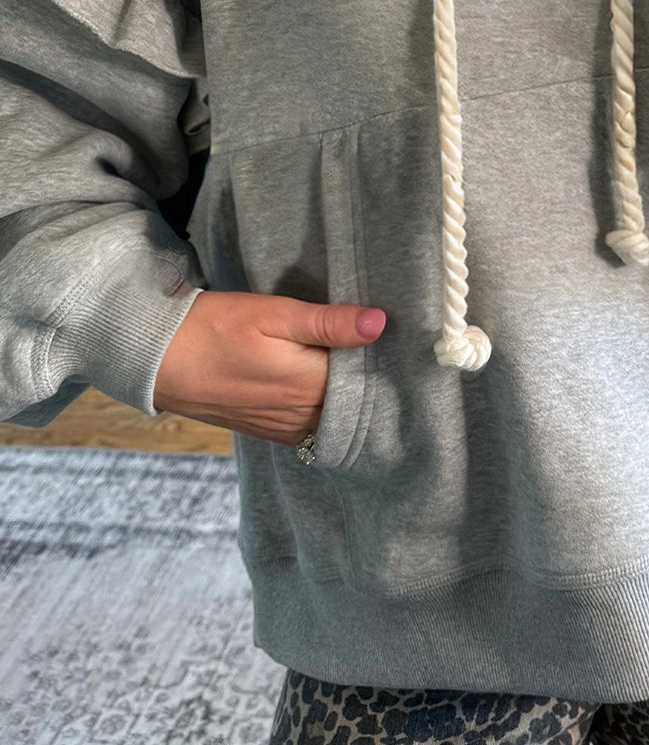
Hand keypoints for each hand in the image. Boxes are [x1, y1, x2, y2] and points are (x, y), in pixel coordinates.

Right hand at [152, 290, 385, 442]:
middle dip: (372, 383)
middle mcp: (302, 416)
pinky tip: (326, 388)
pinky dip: (325, 412)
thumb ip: (327, 323)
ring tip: (358, 367)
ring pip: (334, 419)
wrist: (157, 359)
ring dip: (349, 399)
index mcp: (310, 385)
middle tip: (381, 353)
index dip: (386, 362)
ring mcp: (285, 428)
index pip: (370, 381)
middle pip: (356, 404)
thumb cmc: (214, 328)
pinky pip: (312, 428)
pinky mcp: (269, 430)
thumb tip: (378, 323)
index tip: (395, 342)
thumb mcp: (272, 314)